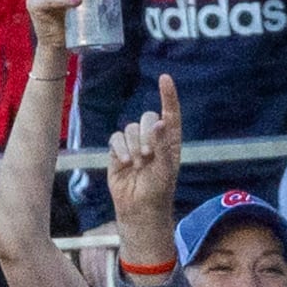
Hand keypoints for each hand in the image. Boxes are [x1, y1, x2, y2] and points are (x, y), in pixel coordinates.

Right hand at [104, 72, 183, 260]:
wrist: (139, 209)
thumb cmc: (158, 190)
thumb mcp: (165, 168)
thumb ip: (162, 144)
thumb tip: (160, 122)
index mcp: (170, 139)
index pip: (171, 112)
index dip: (167, 95)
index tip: (164, 78)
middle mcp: (153, 138)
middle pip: (147, 117)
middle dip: (147, 134)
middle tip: (149, 156)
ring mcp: (134, 144)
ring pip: (130, 128)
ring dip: (134, 145)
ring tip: (138, 164)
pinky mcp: (118, 152)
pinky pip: (116, 138)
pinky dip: (120, 148)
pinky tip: (125, 162)